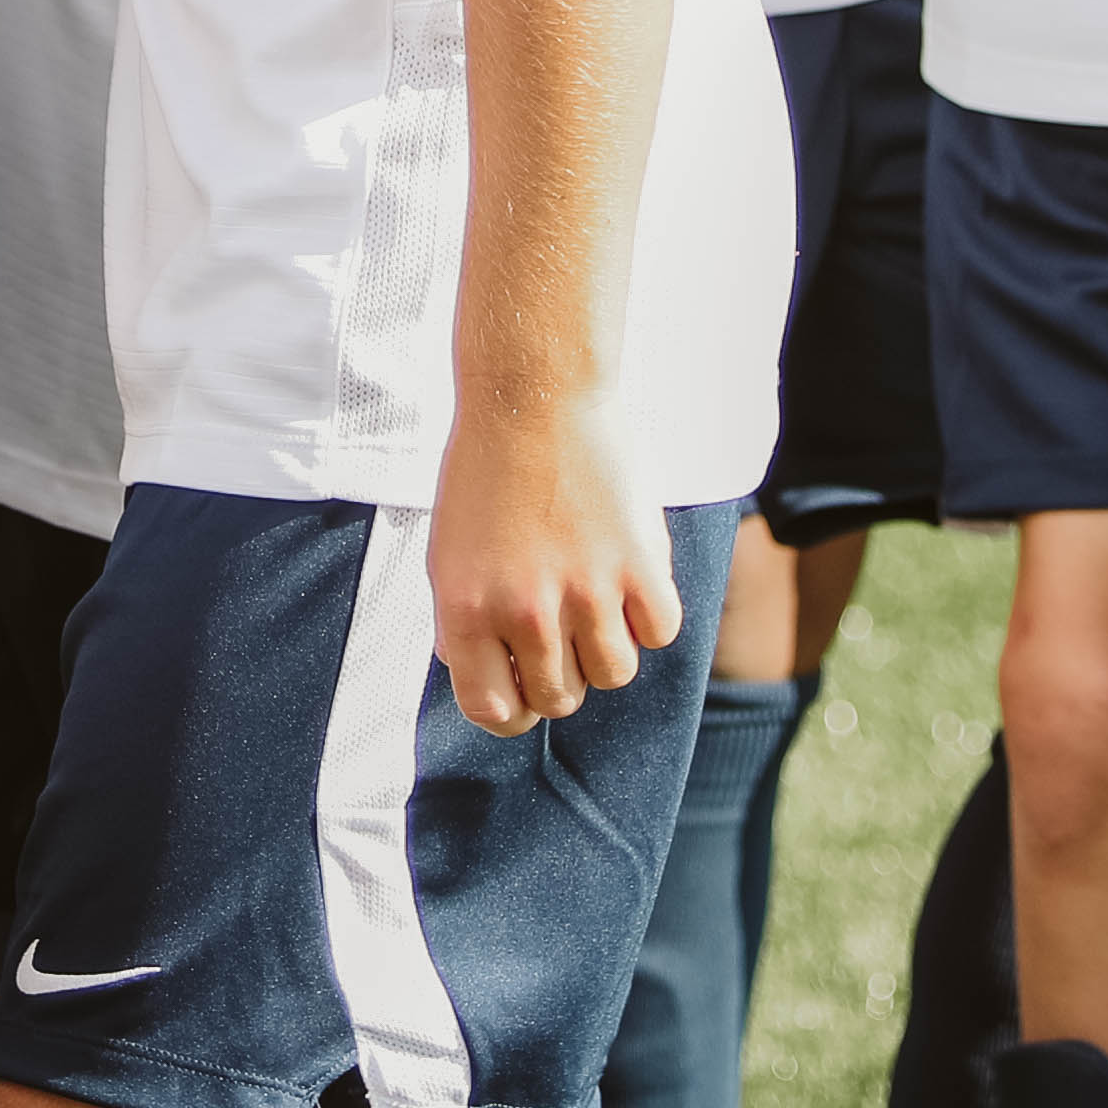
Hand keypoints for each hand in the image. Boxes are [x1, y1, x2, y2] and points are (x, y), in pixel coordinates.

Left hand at [427, 386, 680, 736]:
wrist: (533, 395)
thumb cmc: (487, 470)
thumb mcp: (448, 552)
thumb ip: (462, 621)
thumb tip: (474, 674)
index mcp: (466, 612)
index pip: (494, 712)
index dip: (513, 710)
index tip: (525, 691)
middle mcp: (525, 614)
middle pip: (560, 698)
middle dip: (562, 672)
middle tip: (563, 624)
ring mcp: (585, 593)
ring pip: (614, 675)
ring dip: (608, 644)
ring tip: (596, 593)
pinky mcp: (638, 566)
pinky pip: (659, 632)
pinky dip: (650, 612)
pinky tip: (631, 573)